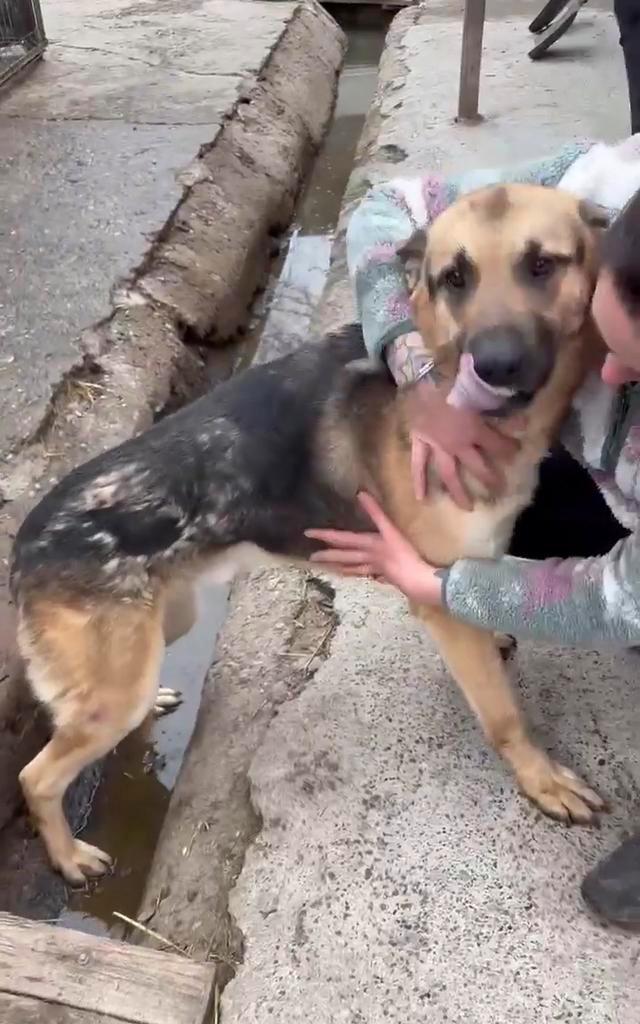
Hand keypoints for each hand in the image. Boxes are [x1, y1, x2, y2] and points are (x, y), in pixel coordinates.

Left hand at [305, 492, 443, 605]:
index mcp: (366, 544)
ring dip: (338, 566)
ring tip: (328, 567)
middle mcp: (366, 556)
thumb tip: (361, 493)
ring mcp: (373, 568)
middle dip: (326, 555)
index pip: (340, 538)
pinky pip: (365, 573)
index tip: (307, 533)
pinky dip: (358, 573)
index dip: (324, 535)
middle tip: (311, 557)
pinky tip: (356, 575)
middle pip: (342, 556)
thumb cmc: (402, 552)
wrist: (413, 578)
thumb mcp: (390, 529)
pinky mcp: (382, 575)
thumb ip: (375, 511)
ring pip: (351, 567)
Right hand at [407, 381, 517, 508]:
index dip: (508, 448)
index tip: (518, 452)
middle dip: (489, 478)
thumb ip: (496, 402)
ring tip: (467, 507)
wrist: (419, 376)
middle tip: (499, 491)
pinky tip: (421, 497)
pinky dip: (419, 479)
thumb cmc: (451, 377)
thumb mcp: (478, 388)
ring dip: (458, 490)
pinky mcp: (419, 441)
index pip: (496, 444)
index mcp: (473, 430)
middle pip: (476, 465)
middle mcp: (457, 444)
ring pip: (449, 473)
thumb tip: (515, 411)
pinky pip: (418, 464)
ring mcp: (437, 446)